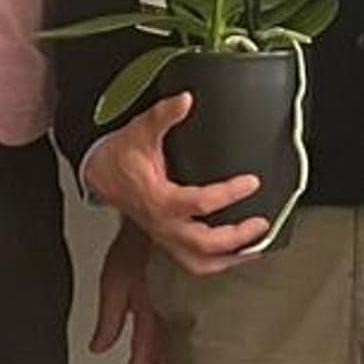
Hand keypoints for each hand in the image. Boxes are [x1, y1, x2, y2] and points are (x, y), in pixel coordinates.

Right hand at [82, 92, 272, 275]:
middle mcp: (164, 225)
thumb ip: (164, 115)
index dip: (230, 193)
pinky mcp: (167, 240)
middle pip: (205, 244)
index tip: (251, 182)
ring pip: (200, 263)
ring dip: (229, 259)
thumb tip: (185, 100)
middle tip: (262, 223)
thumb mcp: (141, 131)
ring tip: (255, 249)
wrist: (100, 174)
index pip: (201, 204)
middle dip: (237, 237)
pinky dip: (218, 261)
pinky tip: (237, 253)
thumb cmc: (121, 156)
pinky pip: (194, 262)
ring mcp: (165, 237)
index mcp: (160, 200)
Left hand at [89, 219, 172, 363]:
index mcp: (151, 313)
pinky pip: (178, 335)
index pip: (143, 357)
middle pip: (160, 362)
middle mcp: (167, 316)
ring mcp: (177, 310)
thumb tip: (100, 347)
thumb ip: (109, 318)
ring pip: (172, 352)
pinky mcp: (183, 301)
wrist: (161, 222)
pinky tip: (168, 359)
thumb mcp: (114, 280)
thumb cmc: (137, 245)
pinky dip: (172, 353)